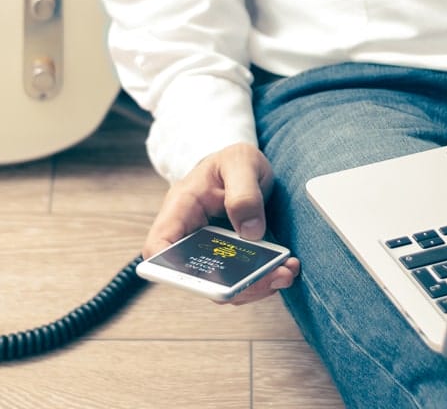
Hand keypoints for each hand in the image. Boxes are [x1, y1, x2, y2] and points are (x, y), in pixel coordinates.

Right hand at [143, 142, 299, 304]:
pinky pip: (243, 280)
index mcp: (181, 208)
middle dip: (233, 286)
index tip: (200, 278)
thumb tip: (250, 232)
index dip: (168, 268)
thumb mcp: (241, 162)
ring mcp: (212, 252)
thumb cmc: (233, 161)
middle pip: (197, 276)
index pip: (159, 246)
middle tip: (269, 277)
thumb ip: (244, 192)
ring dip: (256, 286)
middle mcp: (191, 236)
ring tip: (286, 272)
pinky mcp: (233, 260)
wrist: (245, 166)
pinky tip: (287, 267)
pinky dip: (265, 278)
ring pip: (224, 284)